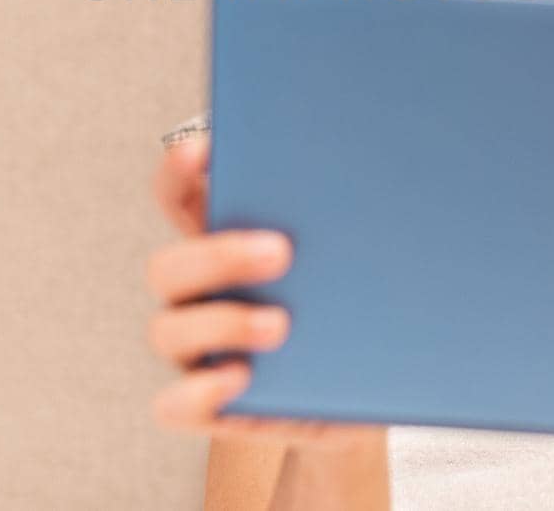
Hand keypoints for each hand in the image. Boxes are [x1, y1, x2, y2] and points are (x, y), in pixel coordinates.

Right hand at [145, 133, 385, 451]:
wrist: (372, 392)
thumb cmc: (359, 308)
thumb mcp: (363, 258)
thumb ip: (353, 215)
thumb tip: (386, 169)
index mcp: (225, 242)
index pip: (176, 194)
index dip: (176, 168)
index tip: (205, 147)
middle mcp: (200, 295)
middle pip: (168, 266)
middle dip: (218, 255)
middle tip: (282, 251)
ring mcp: (199, 352)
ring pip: (167, 331)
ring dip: (221, 323)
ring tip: (282, 325)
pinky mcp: (212, 406)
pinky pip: (176, 405)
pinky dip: (200, 391)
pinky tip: (243, 377)